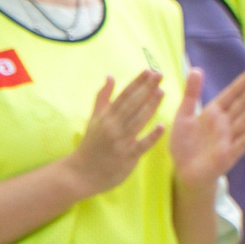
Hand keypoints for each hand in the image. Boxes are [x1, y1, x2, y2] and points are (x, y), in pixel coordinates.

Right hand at [58, 72, 167, 198]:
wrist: (82, 172)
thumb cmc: (91, 144)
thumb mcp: (94, 118)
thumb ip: (103, 97)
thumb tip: (110, 76)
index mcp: (106, 116)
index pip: (123, 95)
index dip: (137, 82)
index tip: (149, 71)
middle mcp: (112, 126)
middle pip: (131, 104)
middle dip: (146, 88)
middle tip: (160, 74)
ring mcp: (120, 141)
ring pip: (137, 120)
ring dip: (150, 106)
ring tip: (162, 91)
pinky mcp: (126, 157)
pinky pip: (141, 145)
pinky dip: (151, 136)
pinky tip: (162, 126)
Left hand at [168, 67, 244, 197]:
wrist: (184, 172)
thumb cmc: (184, 144)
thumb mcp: (183, 115)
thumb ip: (191, 94)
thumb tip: (196, 69)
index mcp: (213, 113)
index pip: (232, 93)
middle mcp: (224, 123)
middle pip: (244, 103)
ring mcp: (229, 137)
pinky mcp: (230, 153)